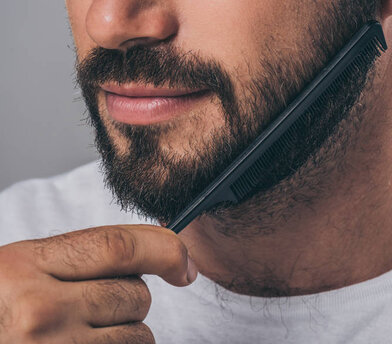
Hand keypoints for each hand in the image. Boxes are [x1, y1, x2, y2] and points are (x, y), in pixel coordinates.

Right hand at [0, 225, 197, 342]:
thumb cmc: (0, 306)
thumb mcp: (23, 269)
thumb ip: (81, 257)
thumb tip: (161, 248)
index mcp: (27, 266)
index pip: (120, 247)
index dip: (165, 250)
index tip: (183, 262)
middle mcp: (40, 310)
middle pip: (137, 294)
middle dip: (130, 298)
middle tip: (94, 305)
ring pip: (139, 335)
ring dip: (125, 333)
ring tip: (82, 332)